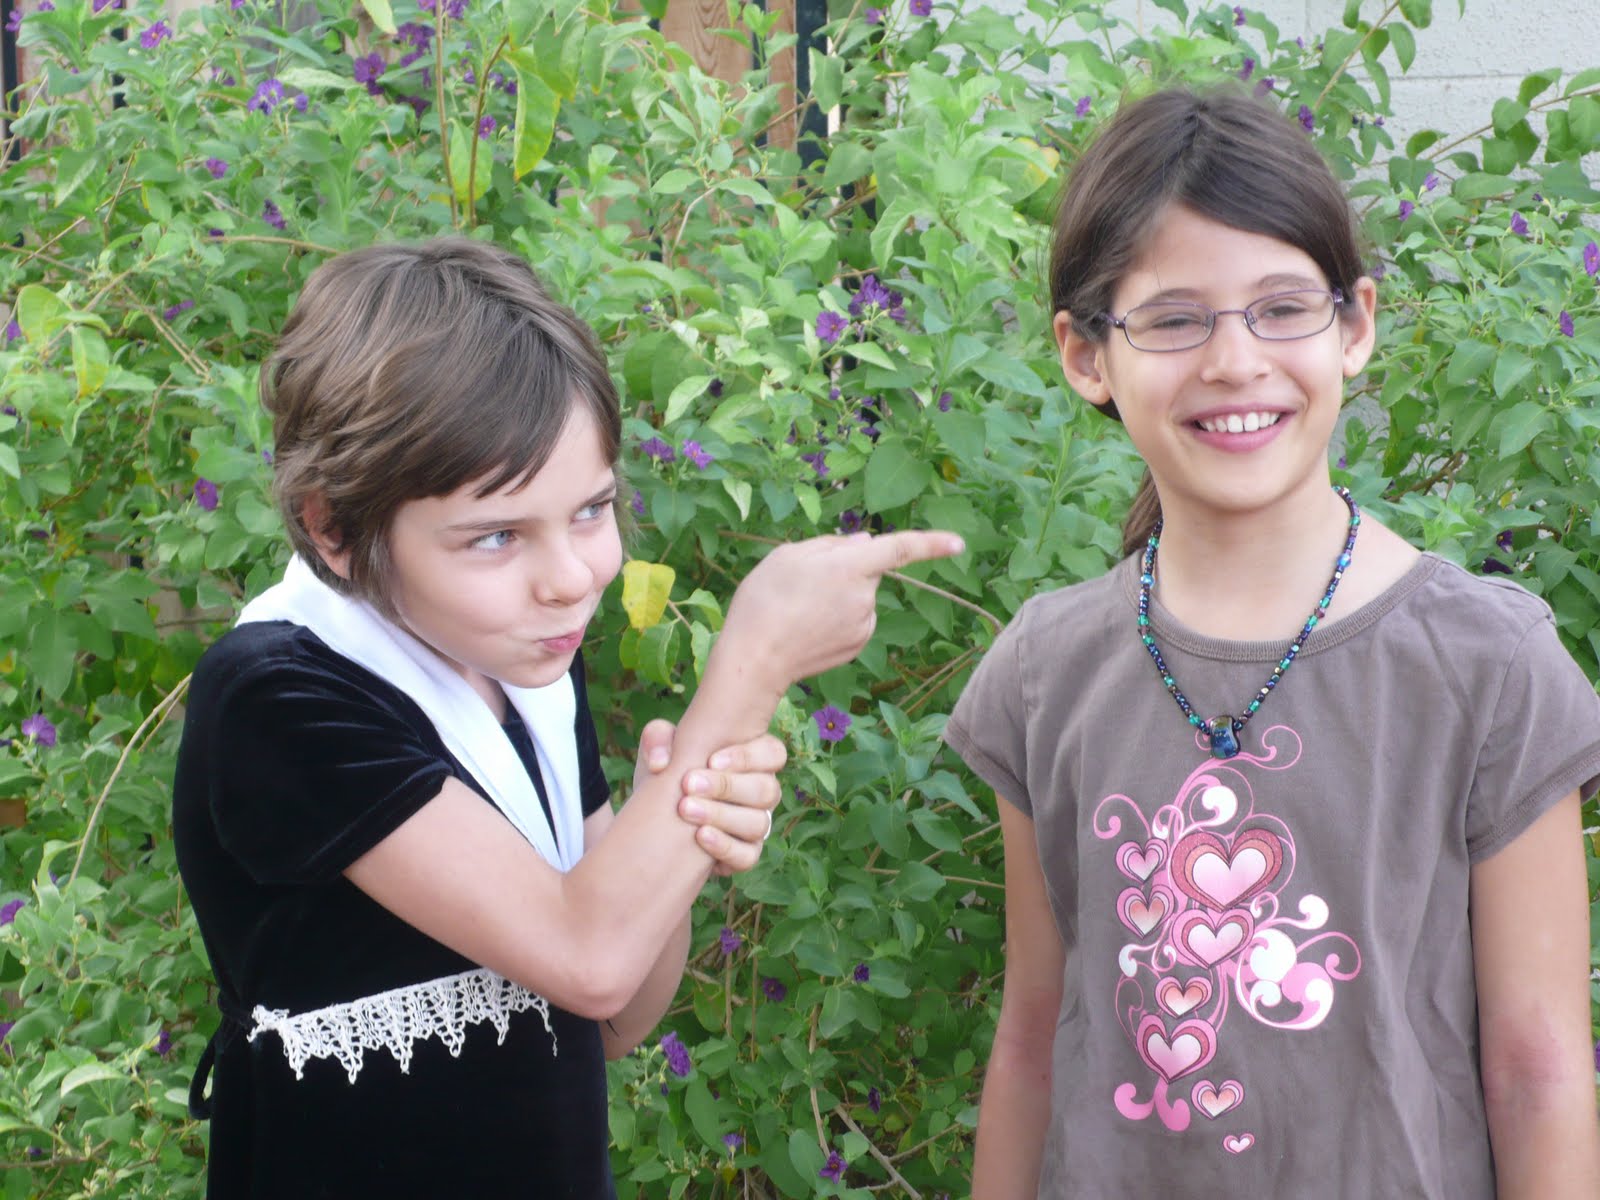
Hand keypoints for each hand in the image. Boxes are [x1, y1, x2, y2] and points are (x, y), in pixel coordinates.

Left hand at [636, 719, 786, 875]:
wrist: (655, 817)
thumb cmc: (667, 773)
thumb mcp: (658, 749)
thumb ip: (657, 738)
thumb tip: (661, 760)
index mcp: (752, 760)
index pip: (773, 753)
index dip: (748, 756)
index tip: (711, 760)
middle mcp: (761, 792)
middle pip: (767, 789)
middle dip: (727, 786)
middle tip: (689, 784)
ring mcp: (756, 825)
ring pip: (758, 823)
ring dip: (721, 815)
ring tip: (686, 809)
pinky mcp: (744, 854)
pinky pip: (748, 856)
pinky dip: (725, 847)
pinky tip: (699, 836)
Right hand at [717, 530, 963, 699]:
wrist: (754, 660)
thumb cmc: (763, 601)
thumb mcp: (788, 555)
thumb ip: (831, 544)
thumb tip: (866, 543)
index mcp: (850, 567)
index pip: (901, 549)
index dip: (932, 544)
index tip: (959, 544)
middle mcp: (865, 597)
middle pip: (867, 571)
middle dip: (846, 569)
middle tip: (803, 581)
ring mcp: (864, 625)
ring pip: (860, 596)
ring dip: (839, 595)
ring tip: (799, 607)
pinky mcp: (857, 646)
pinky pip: (854, 619)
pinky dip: (836, 618)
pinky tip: (807, 627)